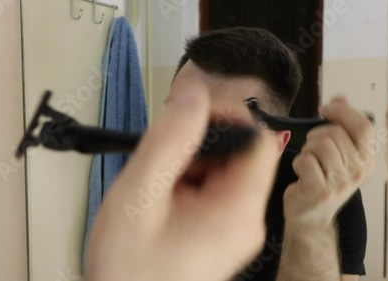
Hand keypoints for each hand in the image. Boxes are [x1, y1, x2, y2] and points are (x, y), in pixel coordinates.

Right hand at [85, 83, 278, 280]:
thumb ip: (168, 141)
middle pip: (238, 153)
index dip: (228, 118)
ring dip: (188, 164)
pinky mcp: (218, 232)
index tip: (191, 116)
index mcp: (237, 212)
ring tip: (157, 188)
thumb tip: (193, 96)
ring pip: (221, 169)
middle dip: (199, 144)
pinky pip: (211, 189)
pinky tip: (161, 200)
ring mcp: (232, 228)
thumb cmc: (128, 273)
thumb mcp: (139, 197)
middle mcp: (244, 220)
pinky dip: (185, 182)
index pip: (258, 142)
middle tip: (162, 160)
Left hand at [283, 97, 374, 227]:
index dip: (342, 111)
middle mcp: (358, 171)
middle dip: (316, 136)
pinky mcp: (320, 190)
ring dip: (307, 150)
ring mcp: (340, 183)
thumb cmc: (321, 181)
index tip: (325, 109)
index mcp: (367, 159)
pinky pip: (305, 160)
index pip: (363, 126)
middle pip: (335, 133)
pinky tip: (302, 173)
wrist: (310, 217)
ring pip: (319, 144)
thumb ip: (340, 125)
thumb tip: (341, 97)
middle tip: (313, 150)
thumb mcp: (337, 153)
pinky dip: (298, 163)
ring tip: (309, 162)